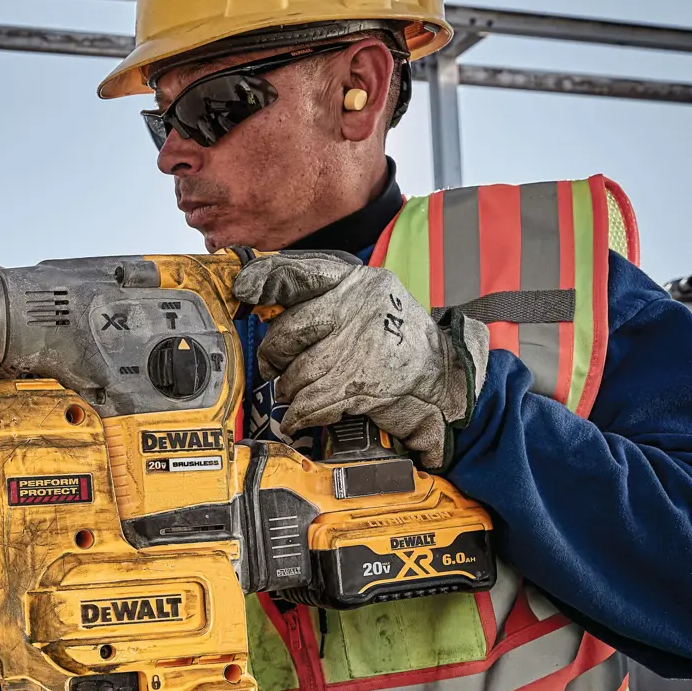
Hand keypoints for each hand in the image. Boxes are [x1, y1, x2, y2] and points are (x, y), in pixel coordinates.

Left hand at [233, 251, 487, 469]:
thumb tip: (270, 307)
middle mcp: (358, 307)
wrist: (448, 379)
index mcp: (358, 281)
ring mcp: (359, 345)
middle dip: (274, 356)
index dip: (267, 280)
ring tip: (295, 393)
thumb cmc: (398, 344)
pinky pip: (312, 401)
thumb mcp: (372, 304)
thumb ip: (327, 301)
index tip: (244, 290)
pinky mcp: (360, 383)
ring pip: (298, 372)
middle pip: (289, 330)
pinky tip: (298, 418)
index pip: (301, 272)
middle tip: (274, 367)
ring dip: (291, 390)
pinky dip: (300, 415)